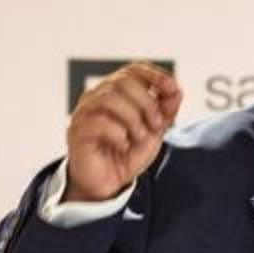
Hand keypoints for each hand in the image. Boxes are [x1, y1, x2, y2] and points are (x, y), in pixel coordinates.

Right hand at [65, 62, 181, 201]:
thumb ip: (165, 110)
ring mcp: (85, 112)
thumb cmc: (127, 153)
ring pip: (110, 98)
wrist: (108, 183)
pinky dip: (118, 134)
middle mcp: (97, 96)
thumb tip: (176, 90)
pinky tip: (123, 145)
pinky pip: (99, 122)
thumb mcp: (154, 131)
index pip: (133, 70)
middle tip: (156, 125)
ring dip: (133, 118)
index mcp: (116, 92)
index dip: (155, 75)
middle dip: (147, 103)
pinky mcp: (77, 131)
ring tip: (139, 137)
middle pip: (123, 82)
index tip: (172, 88)